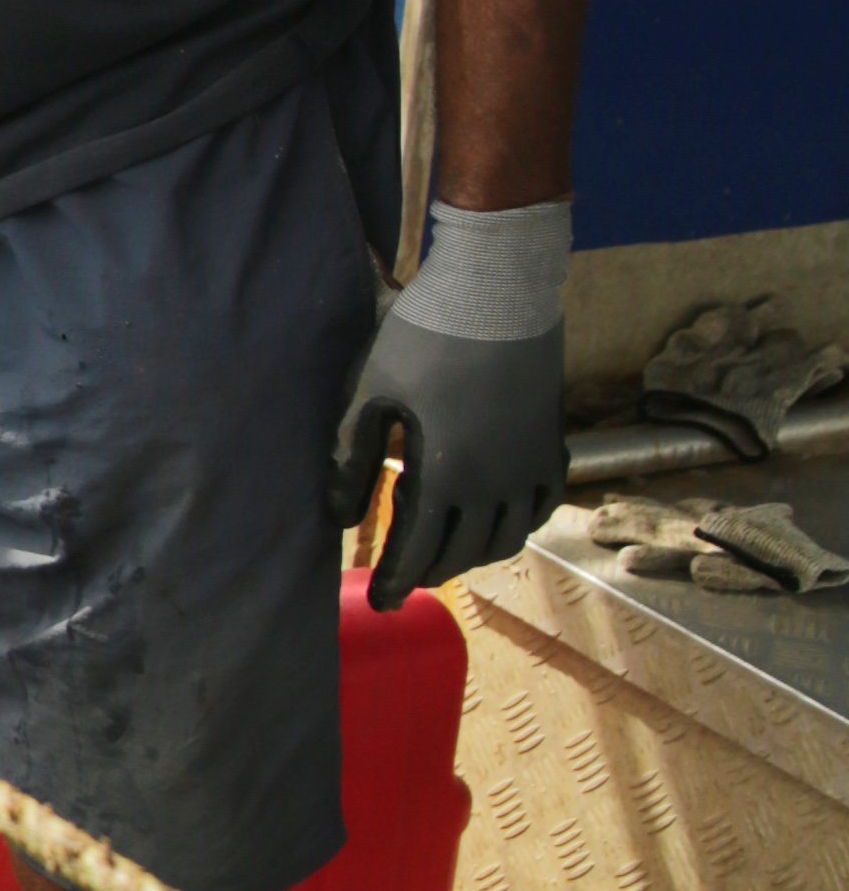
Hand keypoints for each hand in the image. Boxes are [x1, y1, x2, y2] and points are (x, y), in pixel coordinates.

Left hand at [329, 200, 568, 605]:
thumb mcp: (371, 393)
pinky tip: (494, 521)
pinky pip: (540, 507)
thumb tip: (338, 516)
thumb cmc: (424, 335)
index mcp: (448, 475)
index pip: (419, 551)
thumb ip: (352, 458)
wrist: (499, 287)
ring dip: (472, 554)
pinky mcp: (552, 443)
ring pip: (506, 538)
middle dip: (429, 572)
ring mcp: (531, 466)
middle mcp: (497, 483)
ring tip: (443, 552)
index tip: (377, 603)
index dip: (395, 581)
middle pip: (462, 552)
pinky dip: (516, 525)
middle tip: (403, 580)